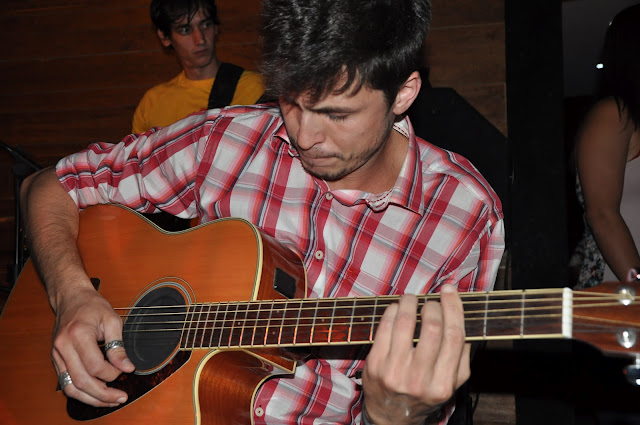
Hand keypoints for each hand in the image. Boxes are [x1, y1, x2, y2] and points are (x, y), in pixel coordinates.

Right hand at [52, 286, 134, 406]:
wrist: (71, 298)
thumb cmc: (92, 306)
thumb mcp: (112, 320)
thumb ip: (118, 346)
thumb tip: (127, 367)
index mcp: (78, 335)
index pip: (95, 365)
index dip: (112, 373)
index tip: (125, 370)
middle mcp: (63, 347)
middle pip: (81, 381)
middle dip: (103, 394)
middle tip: (120, 397)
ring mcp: (57, 355)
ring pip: (70, 387)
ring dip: (91, 398)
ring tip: (110, 401)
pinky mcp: (56, 360)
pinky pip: (66, 383)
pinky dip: (81, 392)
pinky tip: (96, 394)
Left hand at [362, 284, 469, 424]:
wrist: (391, 416)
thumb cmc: (423, 393)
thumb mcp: (450, 384)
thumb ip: (460, 356)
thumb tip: (461, 318)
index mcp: (443, 384)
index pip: (454, 336)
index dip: (453, 308)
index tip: (450, 291)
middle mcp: (419, 379)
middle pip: (432, 327)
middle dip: (432, 306)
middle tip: (430, 302)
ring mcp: (395, 372)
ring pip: (406, 323)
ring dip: (410, 302)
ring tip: (411, 299)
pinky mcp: (375, 364)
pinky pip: (385, 327)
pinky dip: (392, 311)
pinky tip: (396, 308)